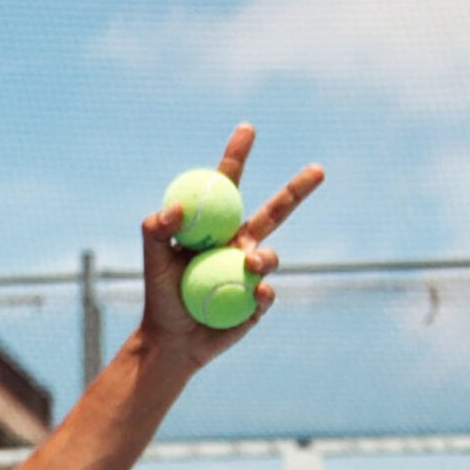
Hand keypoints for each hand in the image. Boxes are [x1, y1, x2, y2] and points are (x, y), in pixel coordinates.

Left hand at [138, 123, 323, 375]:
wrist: (171, 341)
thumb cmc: (160, 296)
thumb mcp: (151, 260)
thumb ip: (155, 229)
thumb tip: (175, 208)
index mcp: (216, 227)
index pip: (228, 185)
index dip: (238, 156)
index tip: (248, 128)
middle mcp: (240, 244)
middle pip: (275, 211)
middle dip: (299, 189)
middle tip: (319, 169)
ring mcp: (253, 272)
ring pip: (271, 255)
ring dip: (265, 257)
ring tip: (250, 264)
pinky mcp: (258, 301)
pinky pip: (267, 291)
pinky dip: (263, 290)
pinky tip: (256, 291)